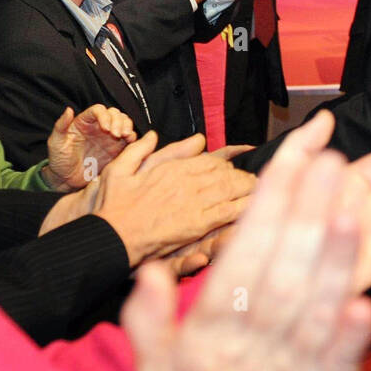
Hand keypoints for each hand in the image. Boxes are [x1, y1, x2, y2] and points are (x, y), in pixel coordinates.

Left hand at [43, 105, 135, 191]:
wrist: (68, 181)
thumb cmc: (60, 161)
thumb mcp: (55, 142)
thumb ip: (60, 125)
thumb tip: (68, 110)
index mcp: (84, 122)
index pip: (98, 110)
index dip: (104, 116)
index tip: (105, 127)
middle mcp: (98, 127)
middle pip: (115, 114)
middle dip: (118, 121)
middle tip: (116, 134)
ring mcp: (109, 137)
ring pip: (124, 123)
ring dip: (127, 127)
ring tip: (125, 136)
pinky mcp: (117, 149)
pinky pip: (130, 139)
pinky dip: (133, 138)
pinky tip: (130, 142)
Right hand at [91, 132, 255, 265]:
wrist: (110, 235)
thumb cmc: (111, 205)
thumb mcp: (119, 169)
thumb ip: (140, 150)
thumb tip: (151, 134)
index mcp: (171, 168)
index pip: (208, 159)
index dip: (223, 163)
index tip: (231, 166)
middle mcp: (186, 181)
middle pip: (224, 172)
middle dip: (240, 174)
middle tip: (253, 177)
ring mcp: (194, 202)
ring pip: (230, 188)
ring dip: (247, 186)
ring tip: (260, 187)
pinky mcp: (198, 223)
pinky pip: (228, 210)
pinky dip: (244, 206)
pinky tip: (257, 204)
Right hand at [120, 113, 370, 370]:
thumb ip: (147, 319)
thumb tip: (148, 272)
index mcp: (210, 335)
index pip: (239, 259)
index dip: (268, 208)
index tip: (290, 163)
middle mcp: (251, 350)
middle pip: (281, 274)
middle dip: (306, 216)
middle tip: (330, 165)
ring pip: (314, 308)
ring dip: (334, 260)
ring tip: (353, 211)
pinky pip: (340, 361)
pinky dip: (354, 334)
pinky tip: (368, 302)